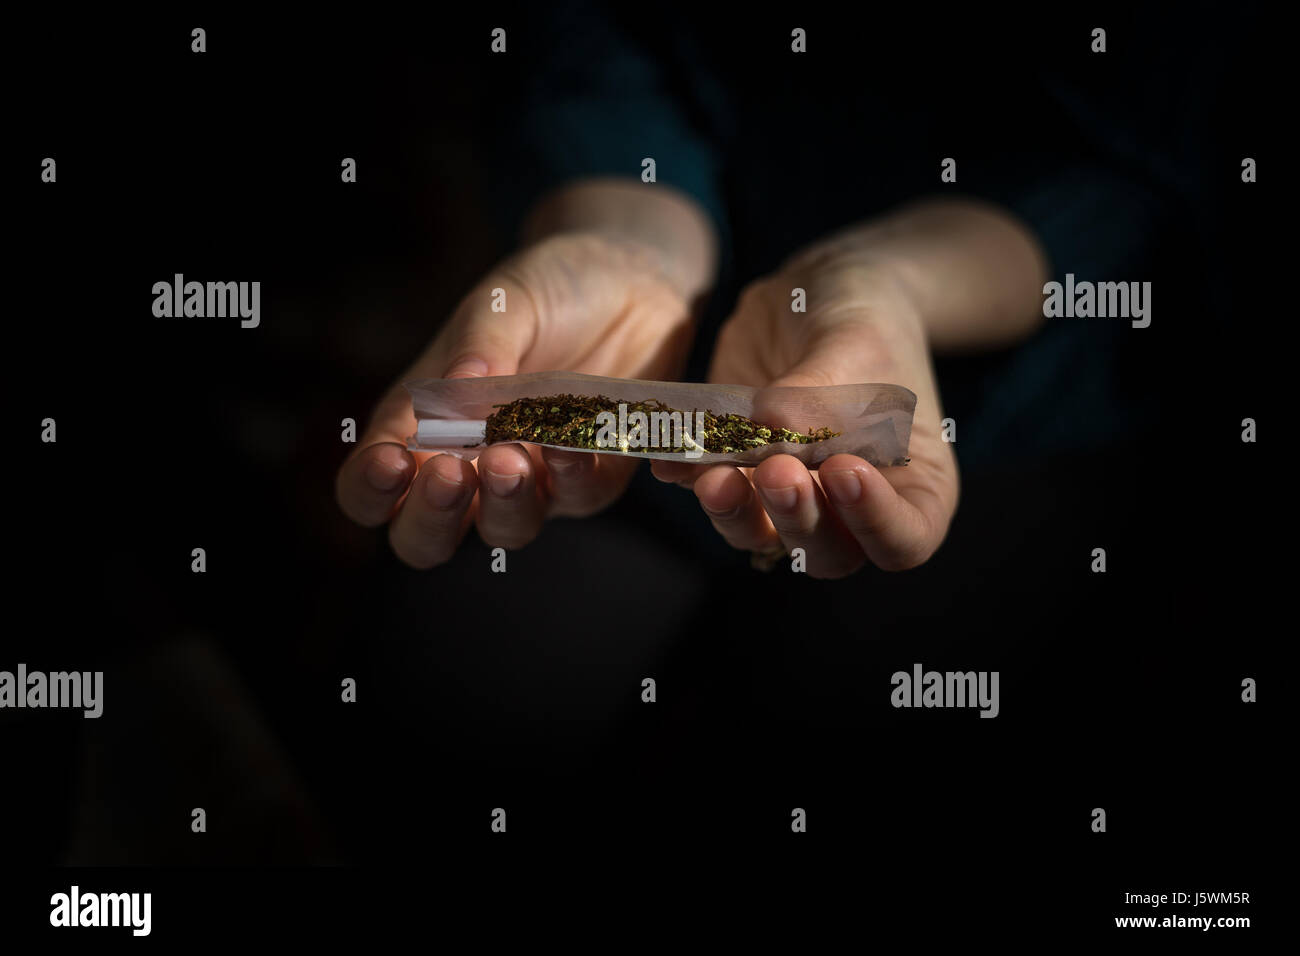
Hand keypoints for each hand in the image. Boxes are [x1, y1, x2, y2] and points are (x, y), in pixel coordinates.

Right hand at [336, 231, 696, 566]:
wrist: (629, 280)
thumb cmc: (547, 292)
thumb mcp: (504, 304)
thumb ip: (480, 348)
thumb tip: (455, 392)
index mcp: (420, 426)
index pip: (371, 486)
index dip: (369, 490)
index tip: (392, 462)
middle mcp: (470, 468)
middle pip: (424, 537)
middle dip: (431, 519)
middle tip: (451, 472)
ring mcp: (532, 481)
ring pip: (505, 531)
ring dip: (503, 504)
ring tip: (510, 457)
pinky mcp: (592, 477)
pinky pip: (579, 496)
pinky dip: (572, 474)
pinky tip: (570, 441)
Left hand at [652, 252, 959, 576]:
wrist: (816, 296)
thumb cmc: (864, 322)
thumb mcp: (855, 341)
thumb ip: (820, 391)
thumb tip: (770, 430)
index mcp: (913, 486)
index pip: (905, 540)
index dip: (876, 523)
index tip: (845, 471)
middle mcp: (851, 508)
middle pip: (829, 554)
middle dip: (798, 519)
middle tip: (776, 470)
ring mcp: (790, 497)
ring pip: (763, 538)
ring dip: (736, 514)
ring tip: (716, 475)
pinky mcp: (737, 474)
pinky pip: (712, 493)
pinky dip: (688, 478)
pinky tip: (671, 457)